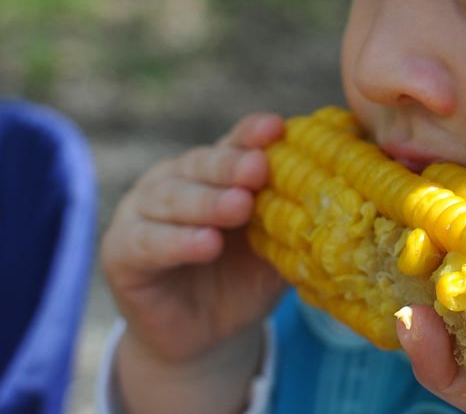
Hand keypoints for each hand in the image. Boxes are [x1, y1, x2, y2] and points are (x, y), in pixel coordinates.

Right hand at [101, 113, 286, 365]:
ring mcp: (142, 213)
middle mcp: (174, 181)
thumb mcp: (276, 247)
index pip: (233, 145)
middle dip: (231, 165)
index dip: (251, 135)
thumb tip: (344, 194)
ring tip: (240, 206)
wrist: (207, 336)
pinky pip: (148, 243)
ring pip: (172, 198)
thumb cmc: (245, 280)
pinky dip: (177, 242)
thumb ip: (297, 219)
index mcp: (213, 172)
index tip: (277, 128)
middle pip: (200, 165)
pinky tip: (206, 244)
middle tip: (260, 168)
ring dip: (207, 202)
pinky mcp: (121, 252)